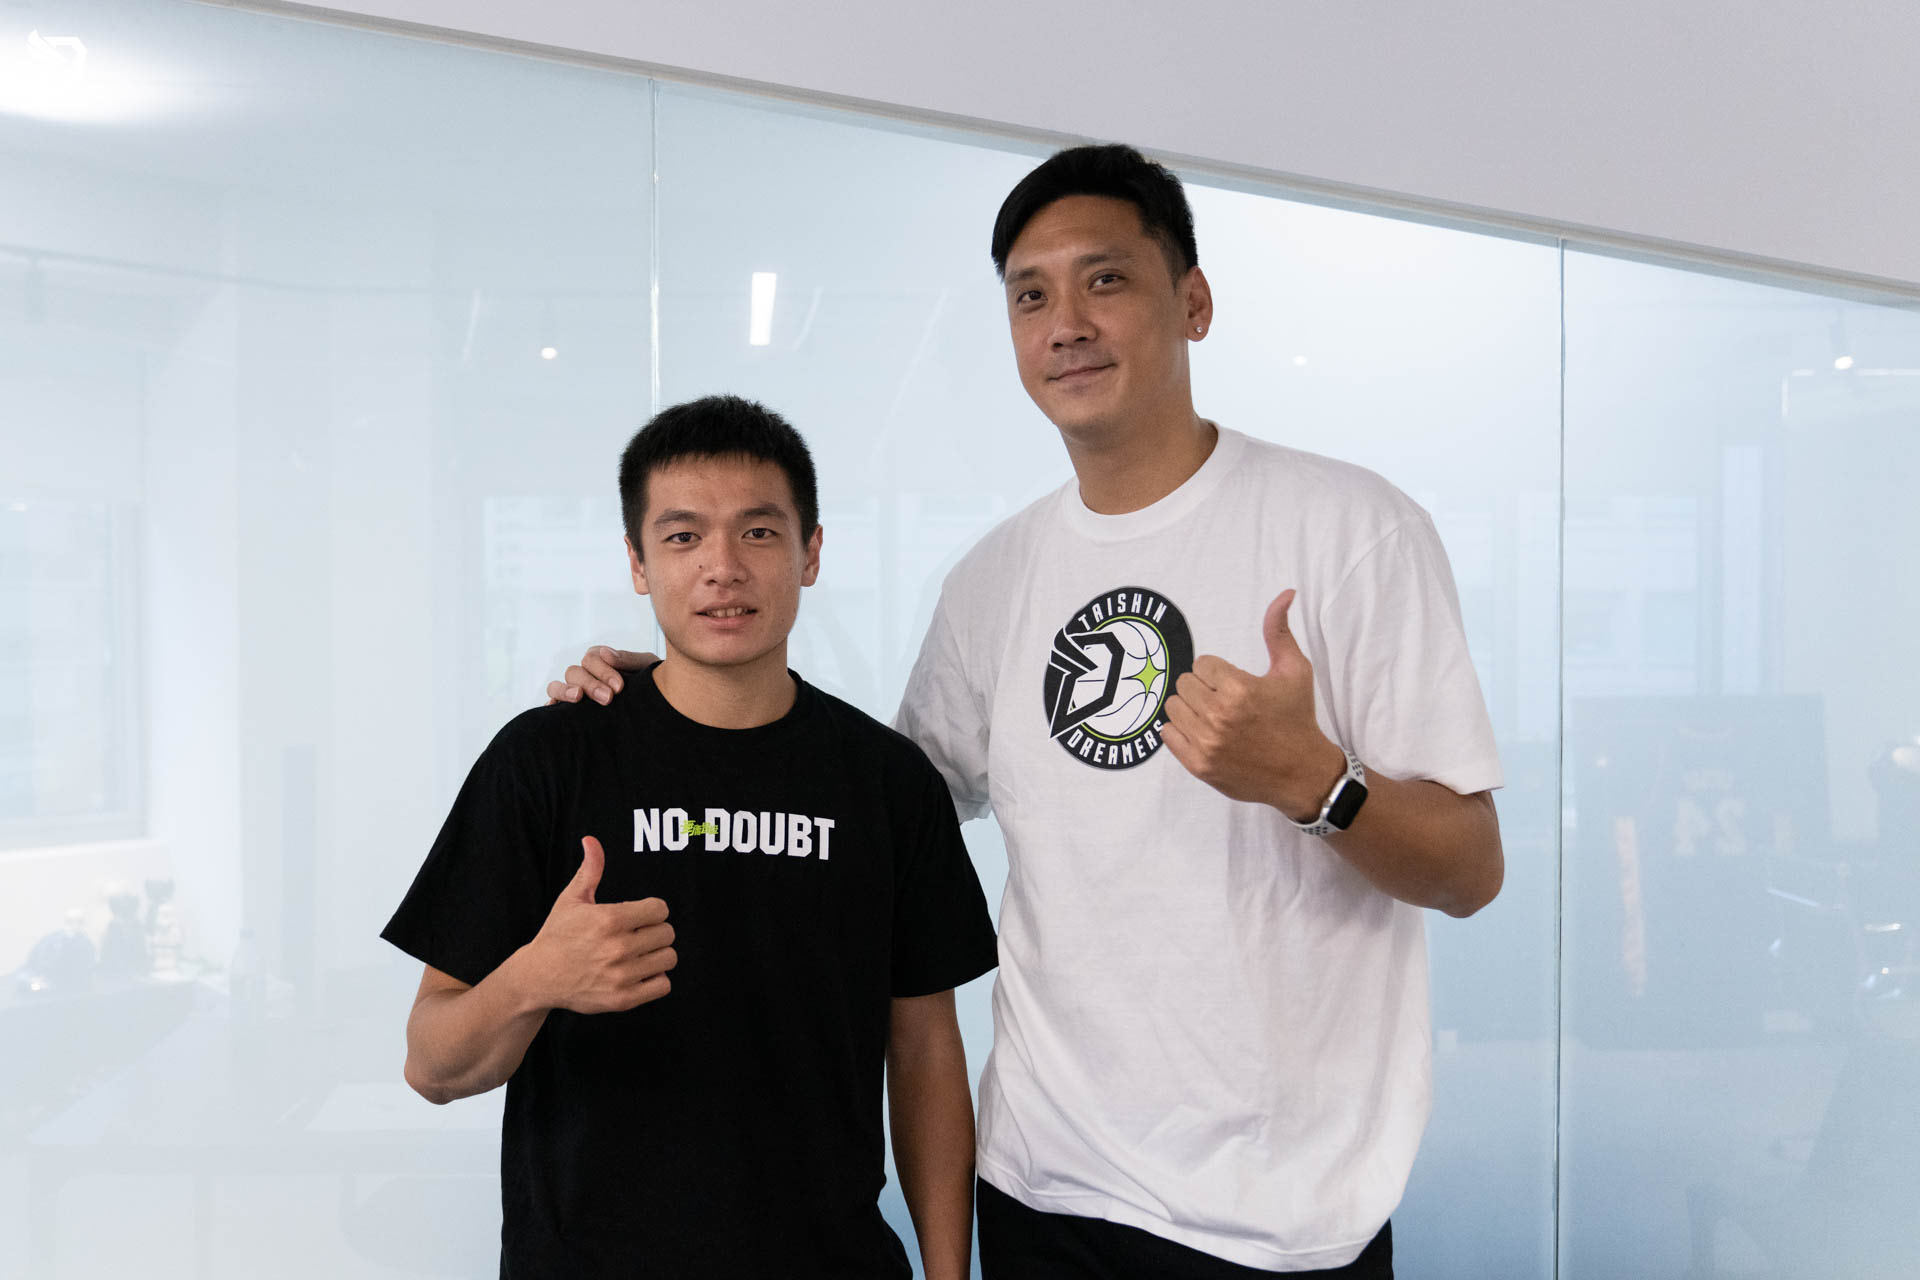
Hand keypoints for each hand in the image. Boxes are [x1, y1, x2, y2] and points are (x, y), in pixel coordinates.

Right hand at [524, 837, 675, 1013]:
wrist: (539, 976)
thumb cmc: (558, 935)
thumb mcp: (571, 899)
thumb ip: (590, 870)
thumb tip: (591, 840)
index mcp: (609, 919)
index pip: (661, 909)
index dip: (653, 910)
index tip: (641, 915)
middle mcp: (617, 947)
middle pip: (667, 933)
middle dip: (656, 931)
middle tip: (640, 934)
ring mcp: (621, 975)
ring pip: (669, 958)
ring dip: (658, 955)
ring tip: (641, 953)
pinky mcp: (622, 999)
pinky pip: (663, 985)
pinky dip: (656, 979)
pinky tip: (640, 972)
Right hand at [545, 645, 656, 706]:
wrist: (657, 707)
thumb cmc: (650, 682)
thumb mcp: (645, 667)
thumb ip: (628, 659)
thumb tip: (606, 653)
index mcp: (600, 660)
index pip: (591, 658)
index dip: (603, 671)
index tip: (619, 687)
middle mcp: (584, 674)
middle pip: (574, 672)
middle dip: (591, 684)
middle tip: (608, 698)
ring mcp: (574, 692)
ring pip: (557, 686)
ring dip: (565, 691)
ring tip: (578, 697)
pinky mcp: (569, 711)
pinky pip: (552, 706)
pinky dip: (551, 707)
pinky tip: (554, 711)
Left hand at [1160, 589, 1345, 816]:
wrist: (1302, 774)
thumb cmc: (1297, 718)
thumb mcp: (1295, 671)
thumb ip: (1279, 631)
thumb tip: (1285, 593)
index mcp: (1240, 688)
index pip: (1202, 664)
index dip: (1218, 673)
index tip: (1234, 685)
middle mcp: (1220, 715)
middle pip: (1184, 683)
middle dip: (1203, 688)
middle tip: (1224, 701)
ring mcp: (1207, 743)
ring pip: (1173, 707)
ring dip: (1190, 709)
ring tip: (1214, 717)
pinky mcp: (1199, 765)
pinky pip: (1166, 734)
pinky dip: (1181, 731)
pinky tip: (1204, 733)